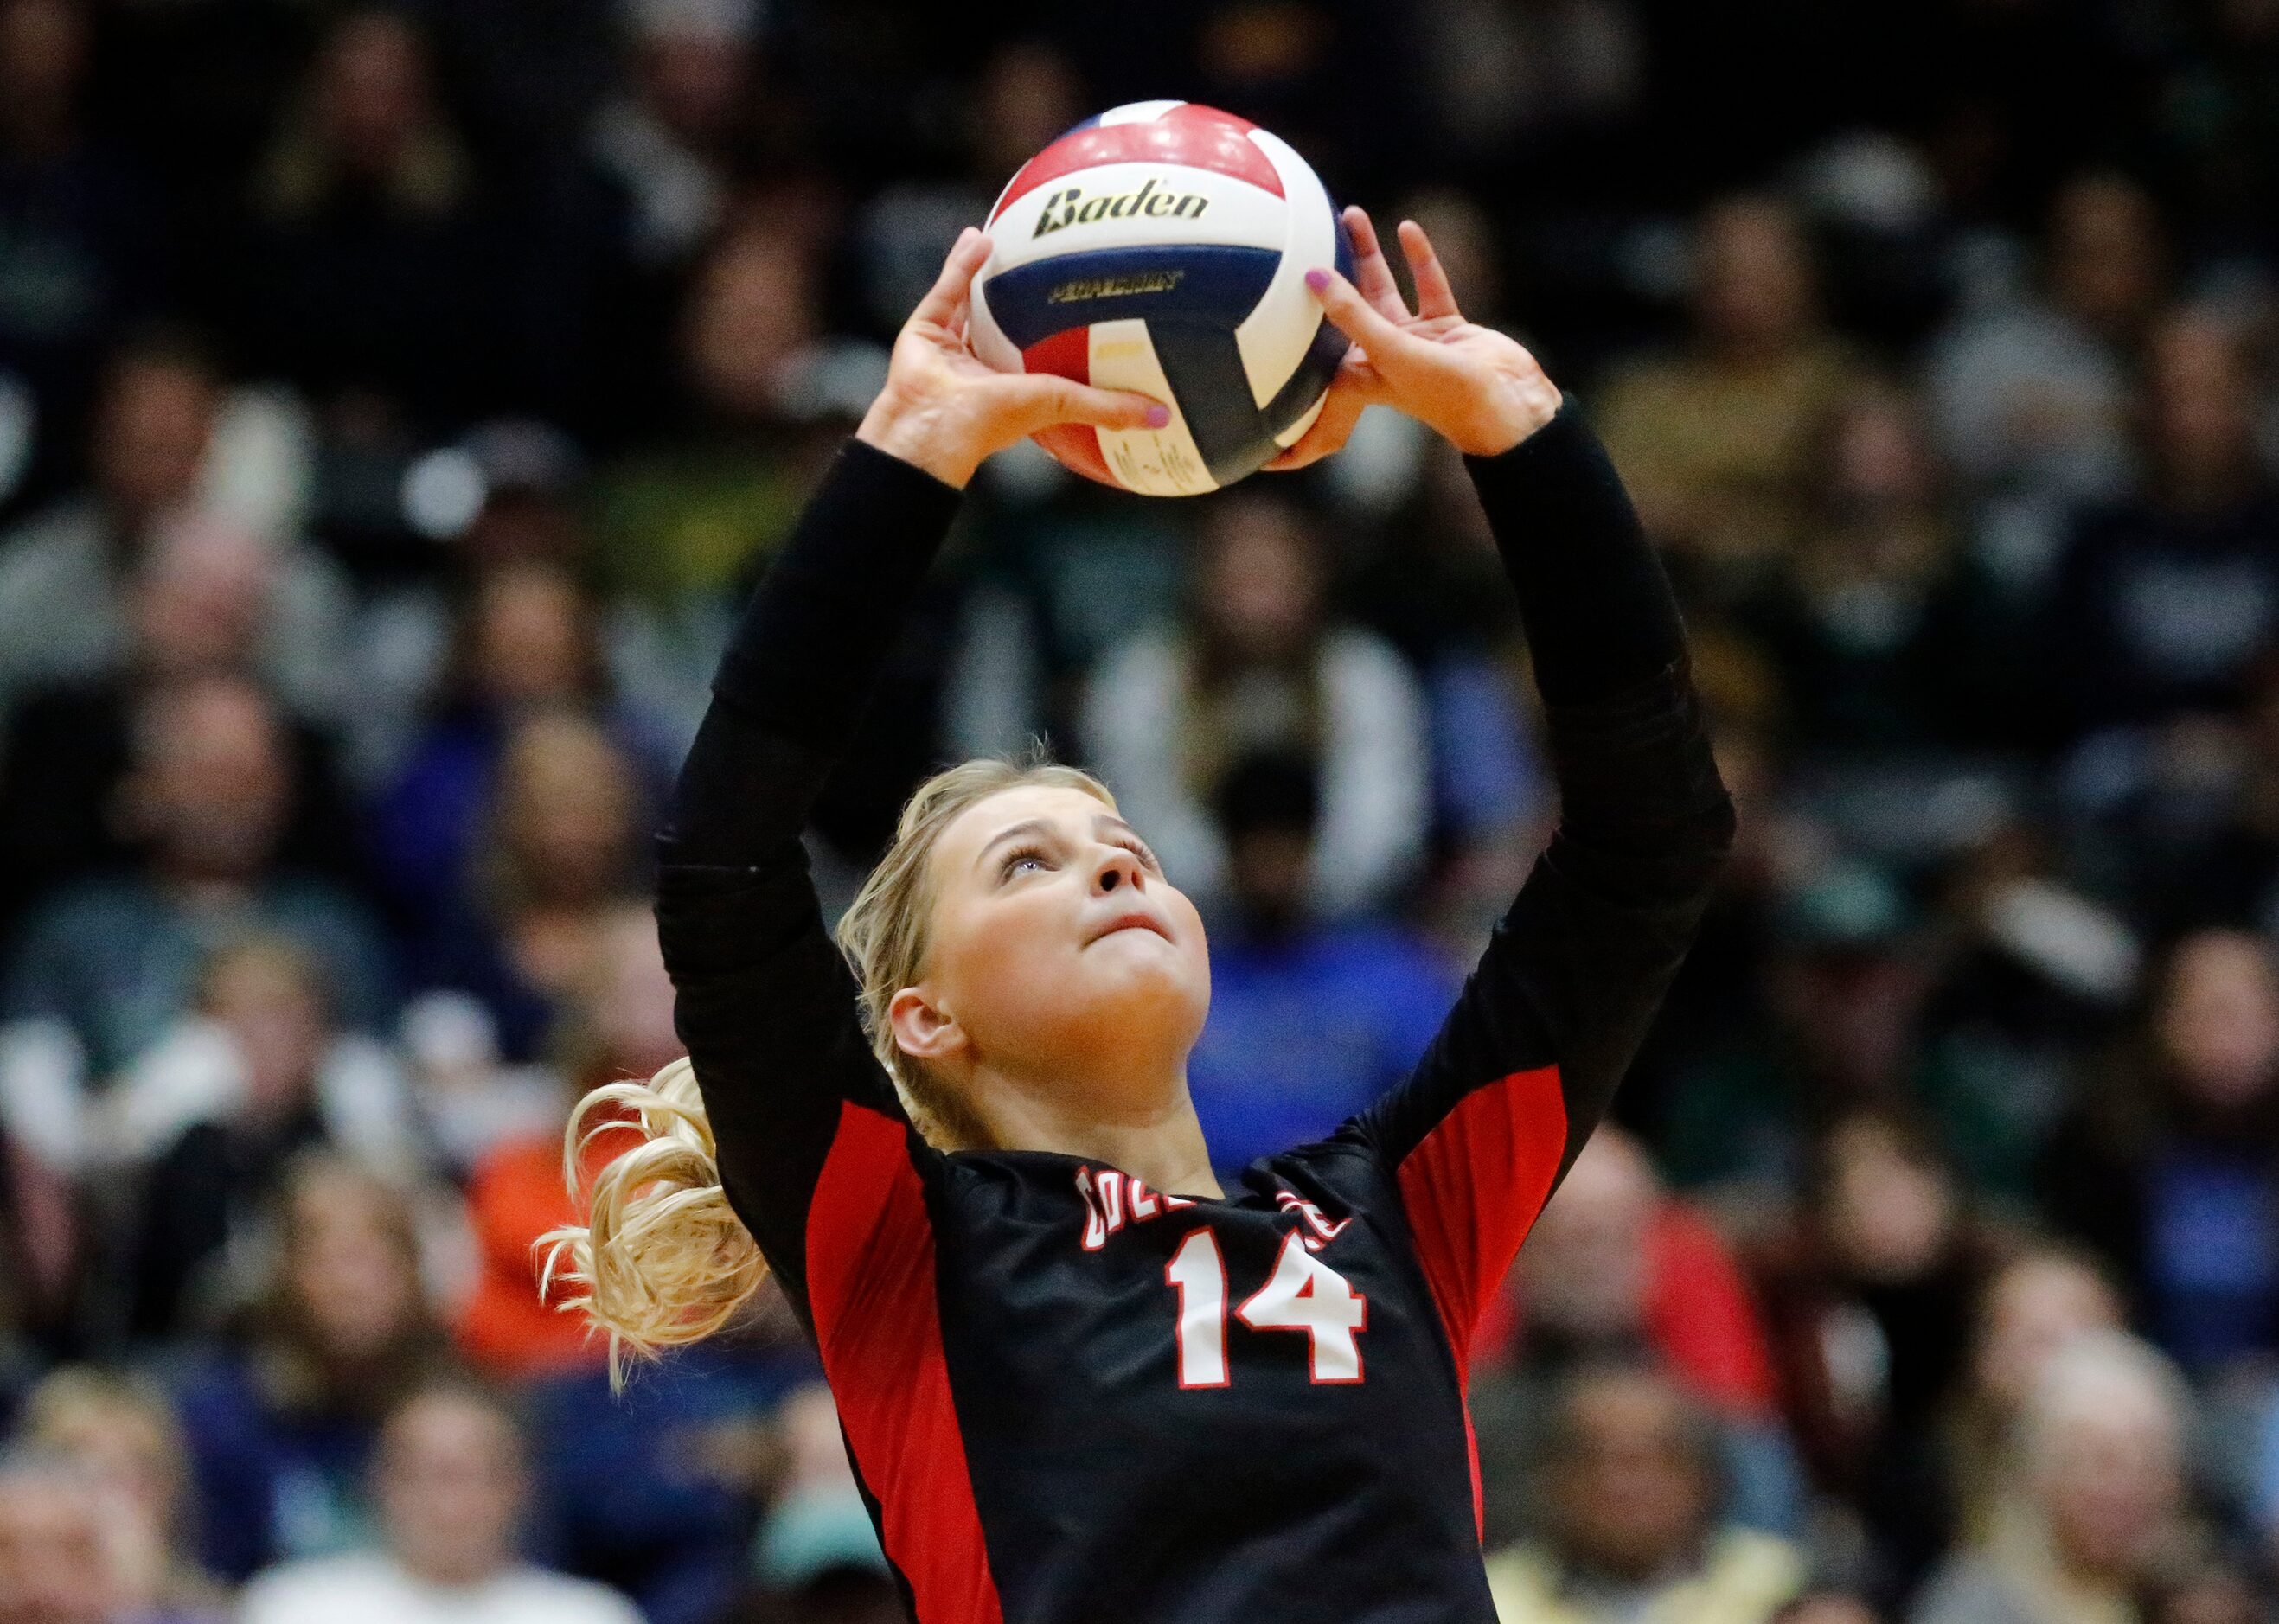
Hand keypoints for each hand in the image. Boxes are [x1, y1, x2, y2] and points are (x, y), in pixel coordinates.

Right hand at [857, 227, 1168, 487]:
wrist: (934, 424)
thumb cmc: (995, 421)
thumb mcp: (1062, 403)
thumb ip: (1109, 406)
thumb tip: (1165, 415)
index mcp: (1013, 389)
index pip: (1040, 356)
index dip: (1060, 335)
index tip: (1085, 308)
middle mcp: (982, 370)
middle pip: (1004, 325)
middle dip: (1021, 298)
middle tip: (1048, 265)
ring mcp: (950, 351)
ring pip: (970, 304)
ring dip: (987, 274)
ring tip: (1007, 238)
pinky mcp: (923, 331)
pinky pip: (946, 290)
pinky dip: (962, 264)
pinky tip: (981, 236)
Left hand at [1267, 208, 1561, 467]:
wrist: (1508, 405)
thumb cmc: (1445, 393)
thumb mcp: (1391, 351)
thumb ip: (1353, 314)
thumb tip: (1312, 276)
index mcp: (1360, 376)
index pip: (1312, 363)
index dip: (1285, 353)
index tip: (1258, 326)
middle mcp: (1382, 358)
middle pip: (1345, 308)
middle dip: (1328, 274)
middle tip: (1307, 234)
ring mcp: (1415, 342)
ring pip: (1384, 289)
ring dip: (1369, 255)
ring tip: (1351, 215)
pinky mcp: (1447, 327)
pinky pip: (1427, 285)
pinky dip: (1418, 259)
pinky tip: (1406, 228)